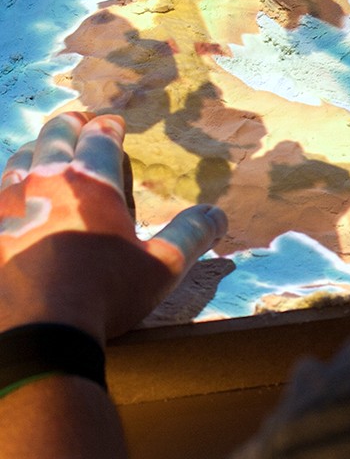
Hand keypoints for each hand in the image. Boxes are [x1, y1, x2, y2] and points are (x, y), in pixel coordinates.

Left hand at [0, 112, 226, 343]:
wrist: (37, 336)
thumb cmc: (105, 295)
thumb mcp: (163, 266)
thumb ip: (191, 233)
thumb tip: (218, 214)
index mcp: (90, 184)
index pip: (100, 138)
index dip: (109, 126)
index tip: (115, 123)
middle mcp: (45, 183)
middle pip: (54, 136)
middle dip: (71, 124)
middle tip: (81, 121)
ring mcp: (8, 206)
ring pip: (18, 158)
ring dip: (37, 148)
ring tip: (46, 150)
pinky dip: (10, 180)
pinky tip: (15, 191)